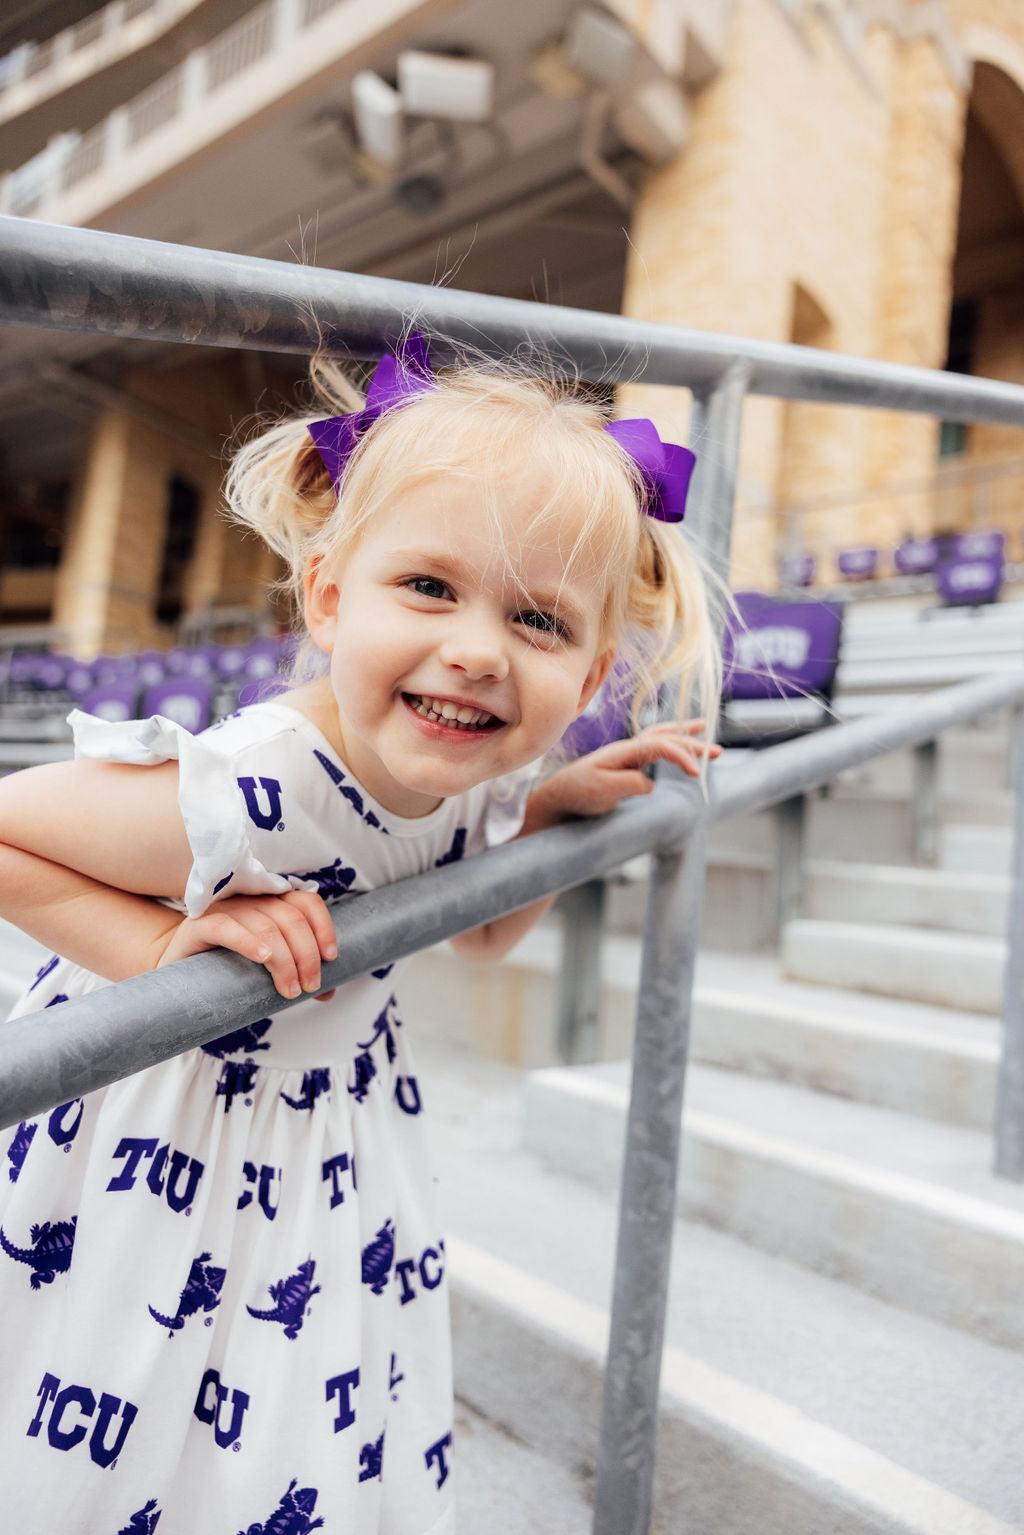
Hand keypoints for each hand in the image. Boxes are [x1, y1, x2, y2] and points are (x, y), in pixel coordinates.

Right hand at [154, 890, 338, 1001]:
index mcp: (270, 904)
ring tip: (289, 989)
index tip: (331, 957)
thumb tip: (330, 993)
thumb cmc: (227, 971)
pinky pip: (227, 927)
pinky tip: (263, 959)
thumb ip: (296, 975)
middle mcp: (249, 900)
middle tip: (309, 986)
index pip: (306, 902)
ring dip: (284, 960)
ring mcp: (224, 910)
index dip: (323, 926)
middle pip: (290, 919)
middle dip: (307, 955)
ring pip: (265, 925)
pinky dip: (248, 942)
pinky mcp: (199, 925)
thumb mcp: (266, 971)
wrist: (177, 978)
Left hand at [537, 720, 721, 820]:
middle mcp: (628, 748)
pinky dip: (672, 745)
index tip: (697, 773)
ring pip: (662, 738)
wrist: (559, 796)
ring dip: (684, 736)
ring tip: (706, 732)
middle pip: (666, 737)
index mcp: (624, 751)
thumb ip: (631, 784)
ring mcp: (628, 755)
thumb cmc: (579, 792)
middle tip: (717, 752)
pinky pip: (656, 749)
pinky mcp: (628, 765)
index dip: (682, 755)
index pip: (661, 745)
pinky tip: (680, 751)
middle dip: (693, 743)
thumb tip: (651, 782)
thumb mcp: (604, 790)